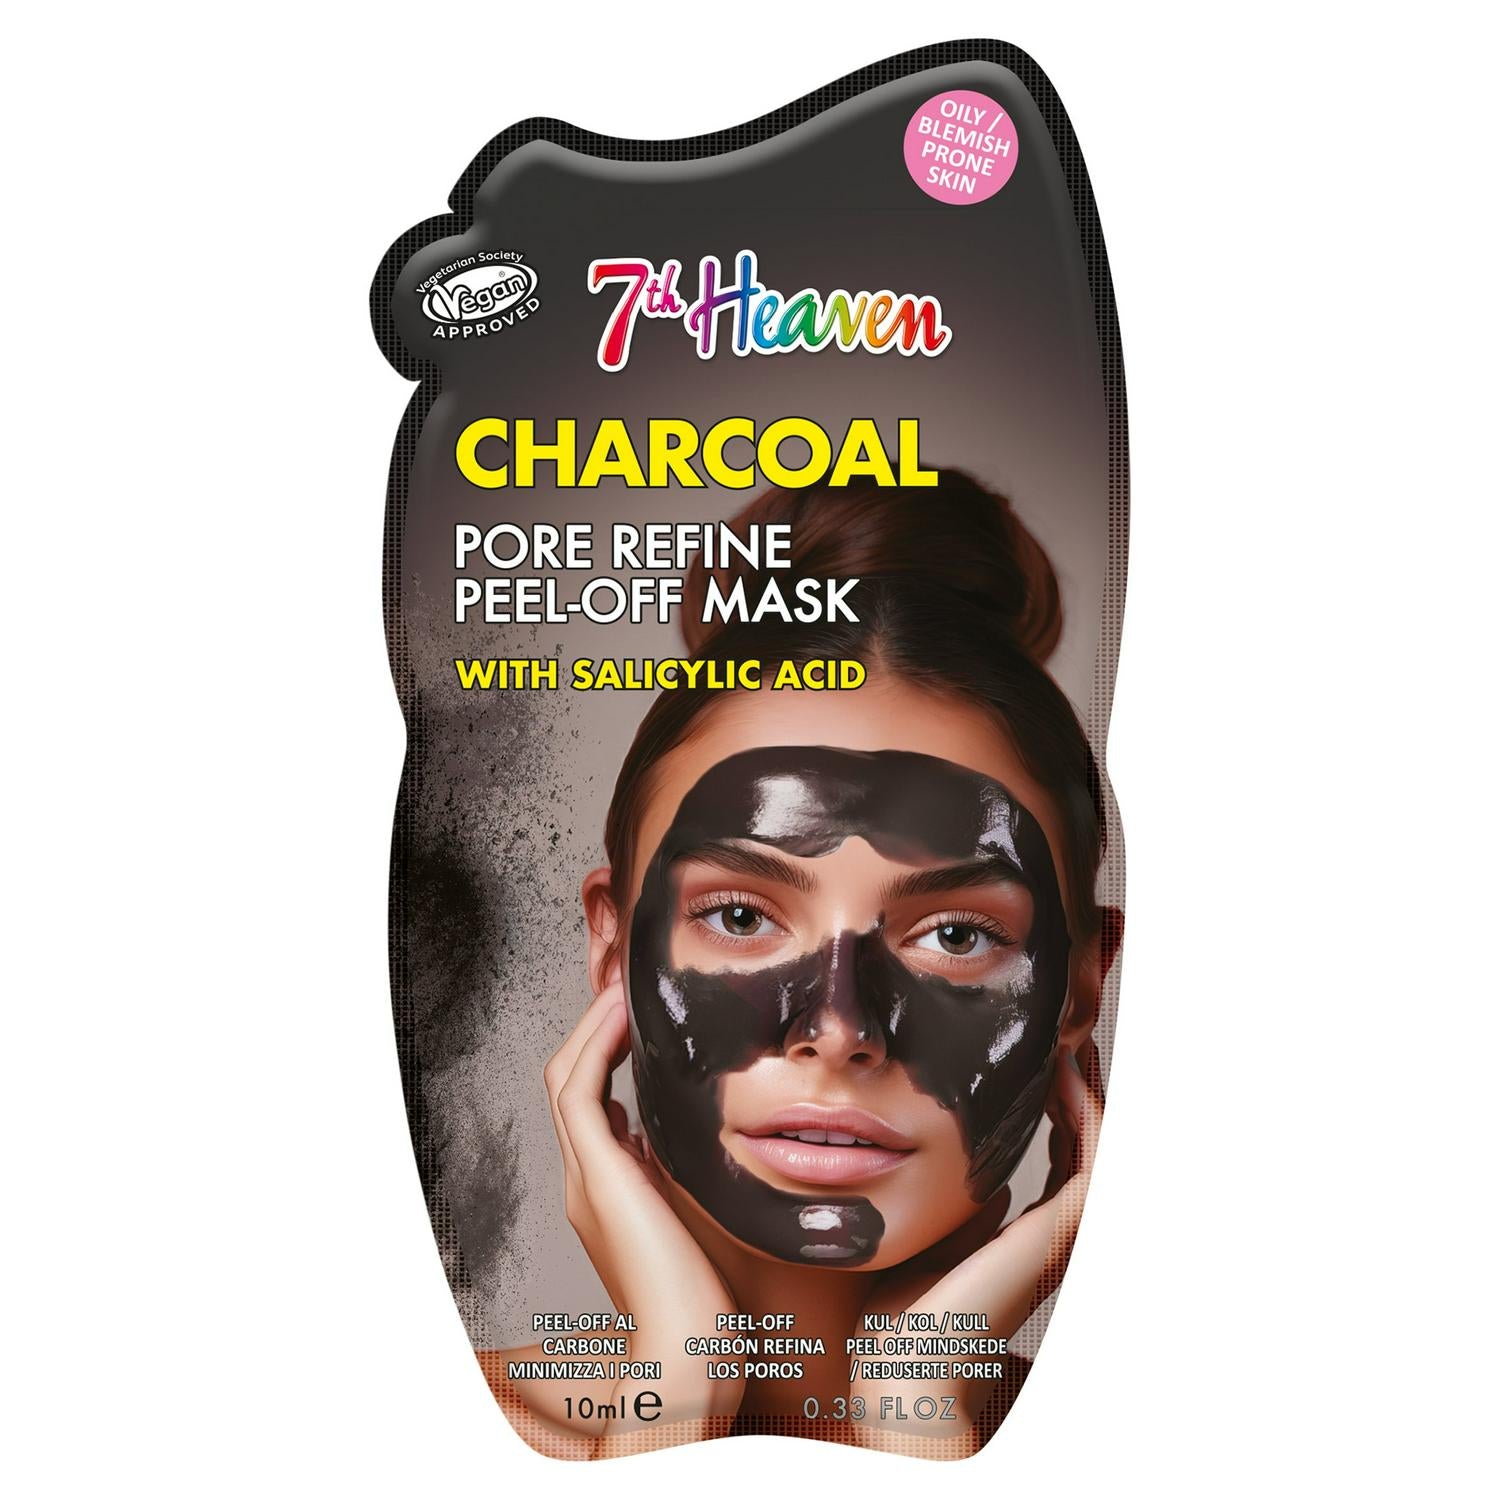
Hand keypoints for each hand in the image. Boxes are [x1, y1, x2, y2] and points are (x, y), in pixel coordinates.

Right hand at [545, 981, 743, 1431]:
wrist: (687, 1358)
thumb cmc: (709, 1306)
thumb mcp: (703, 1226)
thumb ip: (697, 1185)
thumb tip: (715, 1144)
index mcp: (609, 1190)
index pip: (595, 1102)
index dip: (610, 1053)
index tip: (643, 1016)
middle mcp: (587, 1179)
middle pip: (571, 1081)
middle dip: (595, 1029)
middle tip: (628, 986)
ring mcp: (585, 1179)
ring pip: (565, 1079)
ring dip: (591, 1027)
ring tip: (623, 987)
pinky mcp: (596, 1178)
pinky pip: (579, 1093)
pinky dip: (595, 1047)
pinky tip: (624, 1015)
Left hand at [850, 1046, 1103, 1440]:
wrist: (903, 1370)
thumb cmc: (900, 1314)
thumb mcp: (931, 1235)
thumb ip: (956, 1205)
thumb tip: (974, 1171)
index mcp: (1027, 1237)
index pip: (1058, 1157)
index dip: (1054, 1106)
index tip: (1036, 1058)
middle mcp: (1053, 1235)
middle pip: (1086, 1144)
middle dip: (1078, 1088)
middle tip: (1061, 1035)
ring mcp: (1062, 1236)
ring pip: (1101, 1146)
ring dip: (1088, 1090)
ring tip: (1067, 1040)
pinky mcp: (1060, 1233)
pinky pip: (1093, 1158)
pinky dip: (1087, 1111)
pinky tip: (1061, 1072)